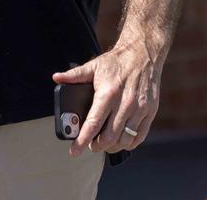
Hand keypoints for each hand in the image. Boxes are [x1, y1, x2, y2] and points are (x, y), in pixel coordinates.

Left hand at [52, 35, 161, 156]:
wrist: (143, 55)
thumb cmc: (116, 62)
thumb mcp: (93, 66)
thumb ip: (74, 75)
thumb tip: (56, 78)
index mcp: (108, 93)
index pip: (93, 123)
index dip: (83, 139)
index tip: (74, 151)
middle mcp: (125, 103)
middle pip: (109, 136)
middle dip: (97, 146)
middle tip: (90, 145)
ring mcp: (140, 109)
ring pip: (125, 139)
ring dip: (112, 147)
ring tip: (103, 144)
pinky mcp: (150, 112)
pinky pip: (140, 136)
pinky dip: (129, 143)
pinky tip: (120, 141)